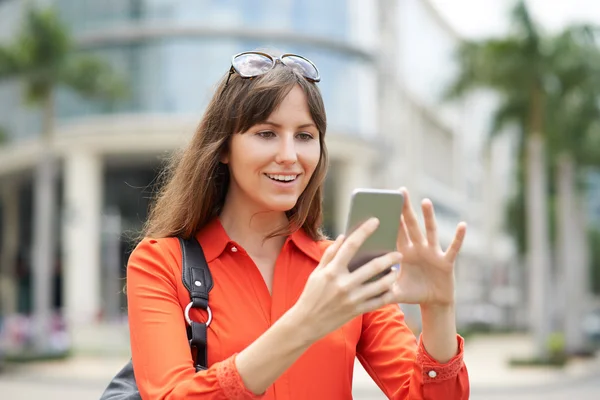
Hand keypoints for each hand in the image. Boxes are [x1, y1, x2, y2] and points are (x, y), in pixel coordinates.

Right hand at [291, 218, 402, 342]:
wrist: (306, 322)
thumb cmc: (311, 295)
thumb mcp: (316, 273)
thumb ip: (330, 254)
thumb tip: (342, 237)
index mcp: (331, 272)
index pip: (350, 246)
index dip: (364, 231)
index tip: (375, 221)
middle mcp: (343, 284)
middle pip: (372, 266)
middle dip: (389, 258)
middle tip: (398, 253)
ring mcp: (351, 299)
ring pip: (380, 285)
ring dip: (391, 276)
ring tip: (396, 270)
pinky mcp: (356, 311)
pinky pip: (377, 302)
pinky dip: (387, 294)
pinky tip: (392, 287)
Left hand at [390, 187, 466, 306]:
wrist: (433, 303)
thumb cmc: (413, 293)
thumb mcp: (395, 290)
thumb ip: (381, 287)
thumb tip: (363, 289)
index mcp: (404, 253)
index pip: (395, 233)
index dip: (389, 220)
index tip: (380, 204)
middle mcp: (418, 248)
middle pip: (411, 225)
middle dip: (405, 209)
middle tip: (400, 191)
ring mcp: (432, 253)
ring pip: (430, 232)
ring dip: (428, 217)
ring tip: (425, 201)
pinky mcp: (446, 261)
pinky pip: (453, 248)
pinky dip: (459, 237)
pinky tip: (462, 225)